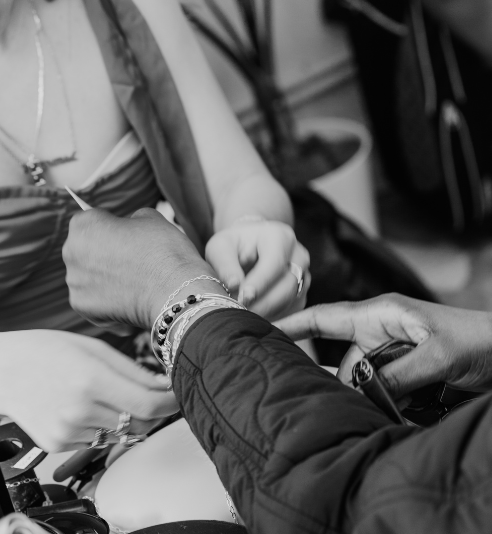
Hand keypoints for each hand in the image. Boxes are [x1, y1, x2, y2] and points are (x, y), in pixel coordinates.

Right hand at [0, 329, 177, 451]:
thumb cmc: (41, 351)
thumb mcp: (89, 347)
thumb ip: (131, 370)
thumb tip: (165, 387)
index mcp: (91, 379)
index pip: (150, 405)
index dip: (170, 403)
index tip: (175, 397)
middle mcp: (81, 409)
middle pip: (139, 423)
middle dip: (149, 411)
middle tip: (142, 394)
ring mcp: (69, 430)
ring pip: (119, 434)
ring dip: (122, 420)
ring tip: (98, 396)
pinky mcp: (58, 444)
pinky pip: (94, 441)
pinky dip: (96, 427)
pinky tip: (75, 407)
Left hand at [63, 207, 221, 329]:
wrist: (176, 293)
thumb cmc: (165, 252)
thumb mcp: (151, 219)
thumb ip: (131, 219)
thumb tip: (128, 225)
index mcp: (83, 224)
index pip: (93, 222)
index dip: (111, 229)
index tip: (126, 238)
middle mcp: (71, 250)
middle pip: (86, 250)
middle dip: (104, 255)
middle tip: (132, 263)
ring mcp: (73, 280)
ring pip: (87, 276)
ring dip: (104, 280)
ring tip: (131, 284)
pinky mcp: (80, 305)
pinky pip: (92, 301)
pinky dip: (107, 303)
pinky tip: (128, 302)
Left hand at [204, 218, 307, 315]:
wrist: (249, 247)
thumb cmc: (232, 246)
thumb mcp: (221, 247)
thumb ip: (226, 264)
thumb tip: (233, 285)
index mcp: (280, 237)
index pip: (274, 264)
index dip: (260, 284)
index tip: (243, 298)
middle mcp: (299, 256)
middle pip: (288, 285)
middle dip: (264, 303)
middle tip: (242, 314)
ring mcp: (304, 275)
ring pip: (293, 300)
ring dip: (270, 312)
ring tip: (246, 318)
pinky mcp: (303, 293)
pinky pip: (293, 309)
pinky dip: (275, 317)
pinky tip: (256, 321)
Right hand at [277, 295, 491, 396]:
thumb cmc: (480, 339)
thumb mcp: (437, 356)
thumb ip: (398, 374)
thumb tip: (363, 393)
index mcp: (382, 314)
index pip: (324, 317)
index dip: (290, 323)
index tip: (258, 331)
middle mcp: (384, 331)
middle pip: (344, 358)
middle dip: (338, 379)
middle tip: (327, 401)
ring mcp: (398, 353)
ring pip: (366, 378)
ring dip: (367, 394)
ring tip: (365, 412)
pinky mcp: (412, 372)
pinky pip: (386, 388)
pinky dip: (385, 401)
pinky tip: (384, 413)